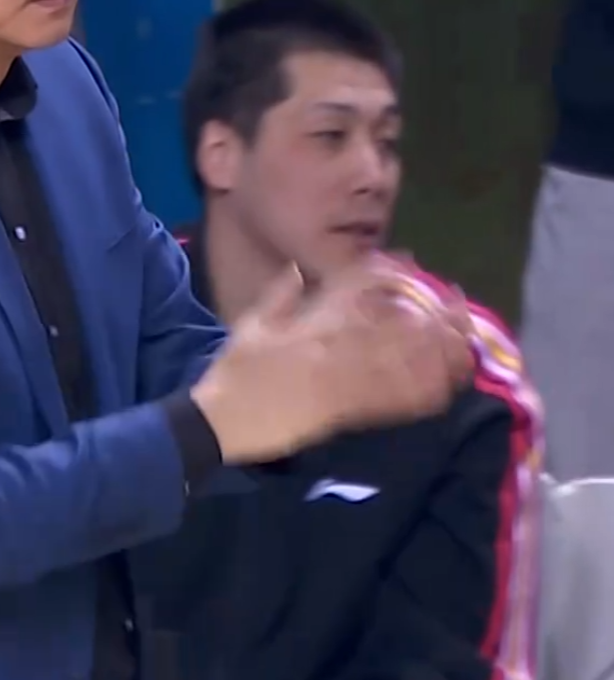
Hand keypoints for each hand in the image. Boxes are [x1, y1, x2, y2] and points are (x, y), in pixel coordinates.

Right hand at [189, 260, 473, 462]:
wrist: (221, 420)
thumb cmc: (234, 372)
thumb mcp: (251, 323)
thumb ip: (280, 295)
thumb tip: (299, 269)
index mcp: (311, 320)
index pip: (359, 286)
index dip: (392, 273)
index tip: (413, 264)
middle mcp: (332, 343)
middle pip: (395, 321)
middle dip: (432, 311)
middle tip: (457, 305)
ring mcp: (341, 377)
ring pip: (402, 359)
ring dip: (436, 349)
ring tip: (461, 339)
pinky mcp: (344, 411)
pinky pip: (392, 400)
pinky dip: (420, 391)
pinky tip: (443, 383)